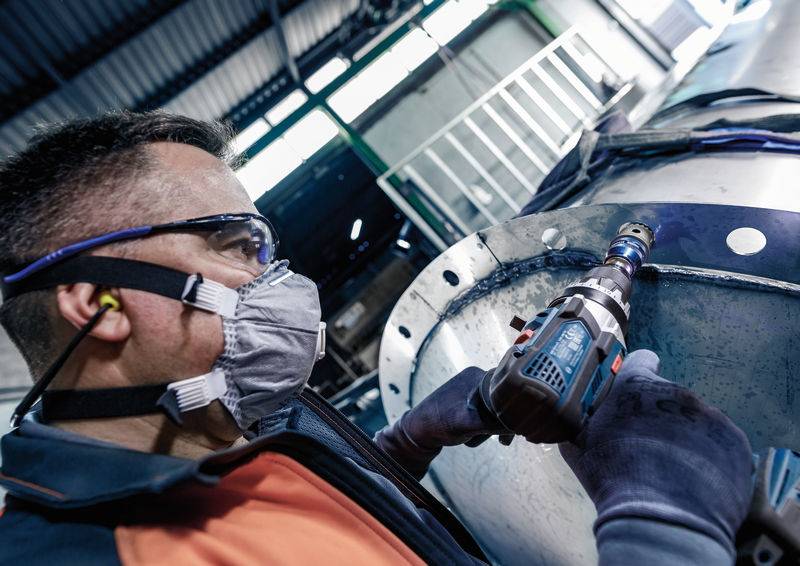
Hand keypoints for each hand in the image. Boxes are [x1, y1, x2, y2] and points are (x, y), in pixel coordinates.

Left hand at [374, 366, 510, 478]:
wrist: (416, 434)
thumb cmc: (438, 424)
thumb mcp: (469, 423)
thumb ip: (495, 423)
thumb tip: (519, 424)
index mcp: (476, 376)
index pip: (507, 388)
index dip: (513, 407)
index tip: (517, 424)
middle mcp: (474, 379)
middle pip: (503, 401)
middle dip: (500, 422)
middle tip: (499, 440)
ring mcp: (470, 391)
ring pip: (494, 411)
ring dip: (488, 428)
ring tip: (472, 436)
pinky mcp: (466, 403)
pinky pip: (484, 416)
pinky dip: (481, 429)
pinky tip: (470, 437)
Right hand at [559, 350, 753, 555]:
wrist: (661, 517)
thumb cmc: (612, 475)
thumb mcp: (578, 443)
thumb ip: (580, 420)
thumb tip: (571, 416)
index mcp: (636, 385)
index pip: (642, 359)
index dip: (638, 372)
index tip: (635, 390)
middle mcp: (675, 390)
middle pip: (667, 395)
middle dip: (657, 415)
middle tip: (645, 445)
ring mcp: (709, 414)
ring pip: (694, 419)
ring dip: (683, 436)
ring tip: (671, 467)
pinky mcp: (733, 439)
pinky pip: (719, 443)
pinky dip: (709, 458)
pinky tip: (694, 479)